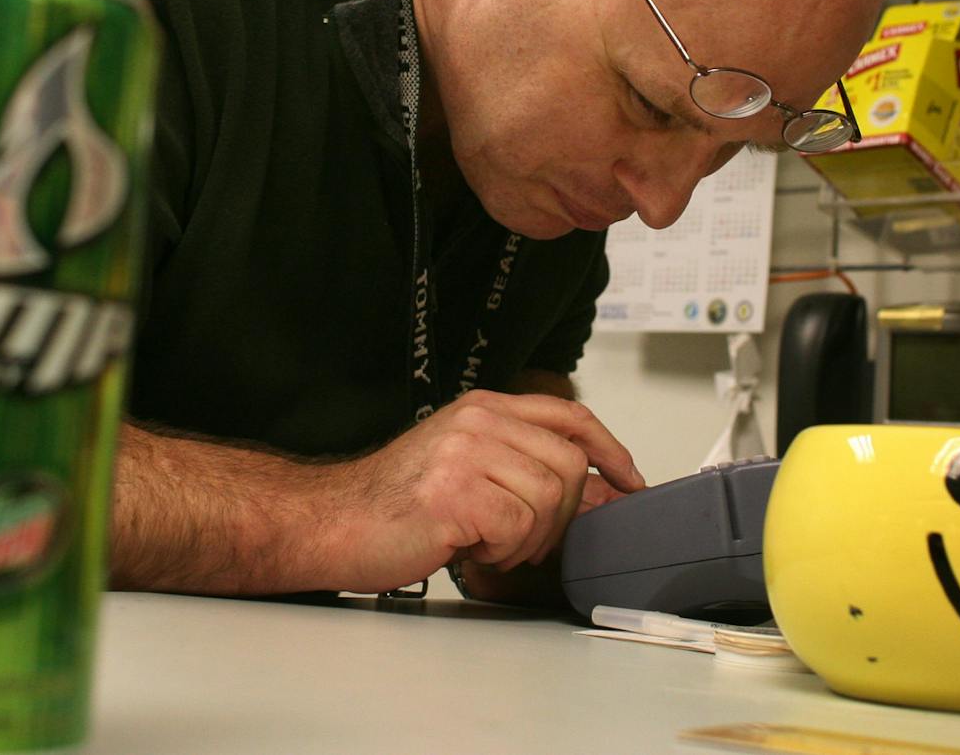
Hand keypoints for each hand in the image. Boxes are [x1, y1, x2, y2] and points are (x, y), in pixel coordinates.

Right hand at [316, 390, 645, 592]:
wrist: (331, 523)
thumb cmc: (393, 504)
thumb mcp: (464, 466)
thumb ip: (522, 467)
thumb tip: (594, 492)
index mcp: (484, 409)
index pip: (570, 416)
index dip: (610, 449)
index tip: (628, 480)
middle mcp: (478, 421)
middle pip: (569, 466)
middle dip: (560, 517)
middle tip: (523, 539)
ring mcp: (466, 453)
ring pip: (549, 499)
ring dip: (528, 538)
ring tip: (487, 543)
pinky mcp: (454, 493)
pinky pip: (517, 527)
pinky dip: (502, 552)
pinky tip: (470, 549)